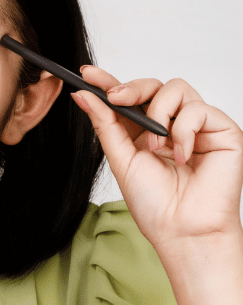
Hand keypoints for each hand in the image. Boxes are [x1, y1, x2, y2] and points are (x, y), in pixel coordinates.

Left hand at [71, 66, 242, 245]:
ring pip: (176, 89)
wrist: (181, 229)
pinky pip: (199, 110)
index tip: (88, 75)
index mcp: (145, 131)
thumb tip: (82, 95)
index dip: (109, 82)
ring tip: (156, 146)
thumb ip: (105, 124)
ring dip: (159, 114)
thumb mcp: (120, 159)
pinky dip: (183, 131)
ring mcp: (198, 126)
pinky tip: (181, 155)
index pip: (129, 98)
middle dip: (132, 87)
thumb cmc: (154, 203)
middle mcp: (172, 124)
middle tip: (116, 98)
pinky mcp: (222, 130)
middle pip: (154, 85)